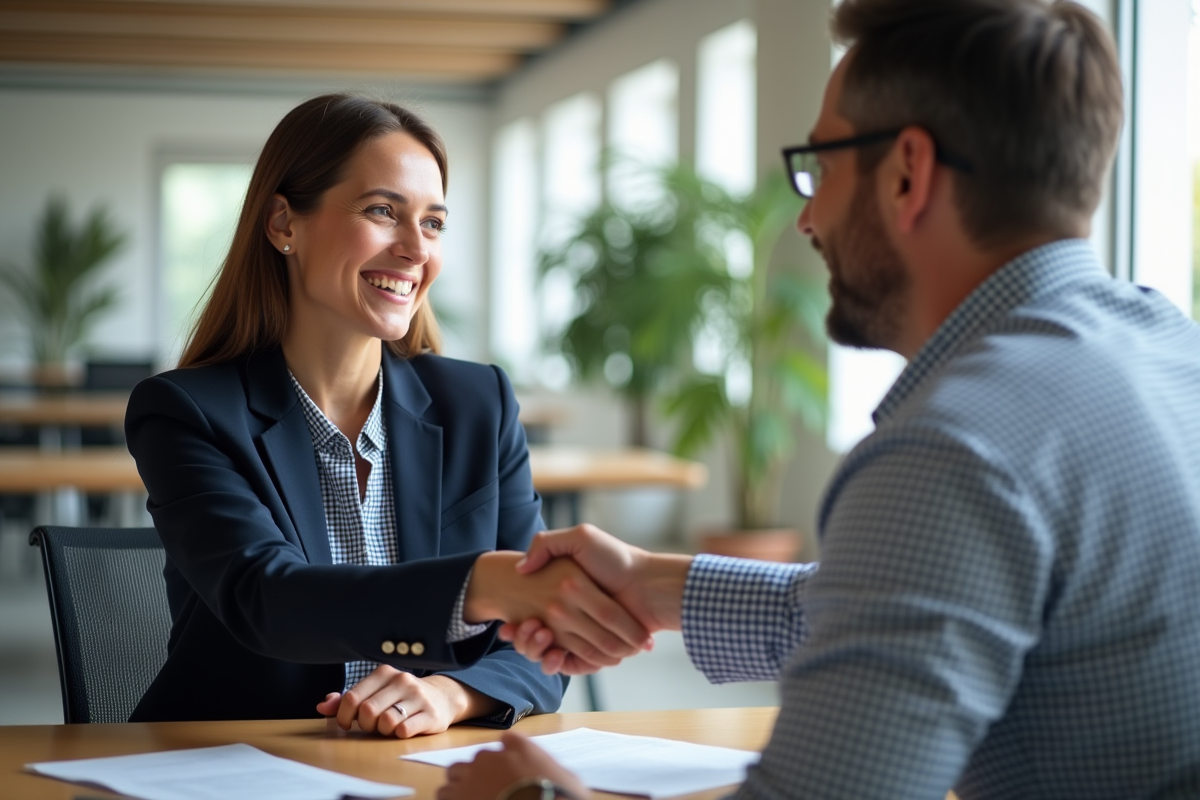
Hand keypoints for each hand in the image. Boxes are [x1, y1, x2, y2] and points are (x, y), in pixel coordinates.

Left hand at [315, 665, 497, 737]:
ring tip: (389, 726)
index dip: (344, 716)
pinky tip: (403, 729)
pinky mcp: (431, 715)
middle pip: (367, 711)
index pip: (351, 698)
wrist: (442, 697)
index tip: (348, 723)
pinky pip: (405, 730)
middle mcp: (402, 680)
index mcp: (385, 672)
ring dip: (382, 731)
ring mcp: (418, 697)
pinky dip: (399, 734)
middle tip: (372, 726)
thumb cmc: (402, 697)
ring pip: (385, 722)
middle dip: (365, 725)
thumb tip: (321, 707)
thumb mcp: (376, 692)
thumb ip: (347, 699)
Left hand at [437, 730, 589, 799]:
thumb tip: (560, 777)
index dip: (507, 757)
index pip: (507, 742)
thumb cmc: (560, 795)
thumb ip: (555, 771)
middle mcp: (493, 756)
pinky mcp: (459, 795)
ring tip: (471, 799)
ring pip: (455, 773)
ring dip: (461, 785)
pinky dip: (451, 799)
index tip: (510, 771)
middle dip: (481, 772)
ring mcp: (473, 775)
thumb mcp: (569, 780)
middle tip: (490, 791)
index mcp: (519, 747)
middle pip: (478, 758)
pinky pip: (444, 793)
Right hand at [466, 551, 651, 668]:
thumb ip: (546, 544)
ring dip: (536, 652)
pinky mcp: (596, 653)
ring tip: (539, 637)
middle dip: (524, 639)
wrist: (649, 585)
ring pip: (548, 654)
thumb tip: (521, 569)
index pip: (530, 614)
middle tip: (518, 630)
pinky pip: (572, 665)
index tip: (508, 624)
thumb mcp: (581, 538)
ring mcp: (583, 637)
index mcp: (565, 594)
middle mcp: (571, 617)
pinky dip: (560, 664)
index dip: (517, 623)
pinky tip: (554, 654)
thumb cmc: (617, 559)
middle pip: (535, 638)